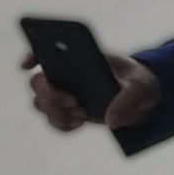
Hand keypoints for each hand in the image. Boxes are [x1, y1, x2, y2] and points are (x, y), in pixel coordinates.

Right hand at [23, 50, 160, 134]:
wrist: (144, 100)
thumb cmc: (139, 82)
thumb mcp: (141, 86)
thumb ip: (128, 100)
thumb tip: (110, 120)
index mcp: (78, 57)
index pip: (47, 49)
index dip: (33, 54)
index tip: (28, 64)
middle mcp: (66, 74)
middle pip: (38, 82)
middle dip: (49, 93)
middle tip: (73, 100)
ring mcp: (66, 94)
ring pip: (41, 104)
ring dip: (57, 112)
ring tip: (82, 113)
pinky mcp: (70, 113)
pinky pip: (54, 121)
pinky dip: (63, 125)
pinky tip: (79, 123)